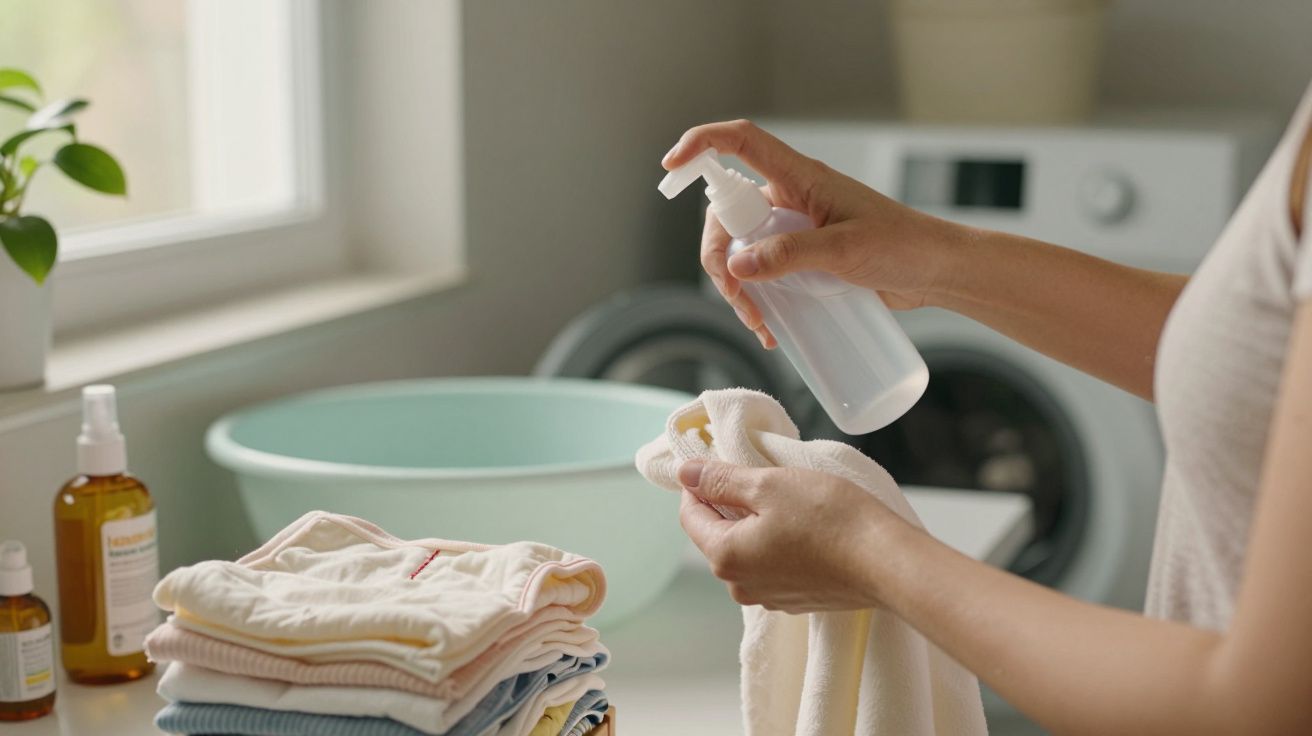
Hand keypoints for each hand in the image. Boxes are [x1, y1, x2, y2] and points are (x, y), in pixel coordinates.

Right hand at [662, 119, 967, 347]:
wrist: (937, 272)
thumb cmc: (903, 246)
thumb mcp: (845, 249)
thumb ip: (791, 255)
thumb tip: (737, 267)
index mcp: (799, 178)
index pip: (740, 142)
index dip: (701, 144)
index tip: (671, 166)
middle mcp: (790, 198)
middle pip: (727, 214)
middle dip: (721, 259)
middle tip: (740, 300)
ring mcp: (795, 229)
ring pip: (741, 250)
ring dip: (738, 289)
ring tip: (760, 324)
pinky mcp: (803, 258)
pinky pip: (764, 273)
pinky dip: (758, 301)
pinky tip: (771, 330)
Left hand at [676, 458, 909, 612]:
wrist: (887, 563)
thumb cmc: (830, 519)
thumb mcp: (768, 485)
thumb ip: (721, 479)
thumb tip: (685, 473)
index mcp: (725, 557)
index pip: (690, 515)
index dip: (699, 484)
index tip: (718, 461)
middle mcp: (740, 585)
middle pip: (716, 534)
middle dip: (729, 503)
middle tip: (758, 475)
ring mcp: (769, 597)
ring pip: (745, 550)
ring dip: (755, 523)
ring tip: (786, 500)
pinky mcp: (796, 600)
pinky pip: (771, 565)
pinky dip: (777, 543)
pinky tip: (804, 526)